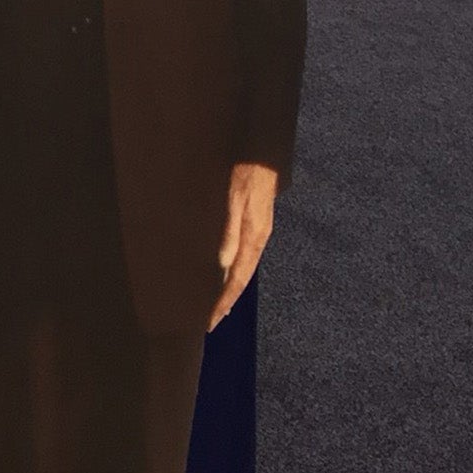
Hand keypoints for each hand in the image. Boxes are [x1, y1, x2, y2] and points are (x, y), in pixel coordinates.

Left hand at [210, 162, 278, 330]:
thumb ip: (229, 231)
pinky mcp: (256, 218)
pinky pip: (244, 251)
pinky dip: (233, 266)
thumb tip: (222, 265)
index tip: (209, 322)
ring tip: (216, 299)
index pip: (236, 279)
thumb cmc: (246, 170)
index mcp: (253, 237)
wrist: (263, 150)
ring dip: (229, 284)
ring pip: (243, 265)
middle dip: (226, 299)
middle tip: (211, 319)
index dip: (222, 302)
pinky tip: (225, 264)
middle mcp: (258, 237)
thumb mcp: (235, 198)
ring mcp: (259, 228)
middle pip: (241, 277)